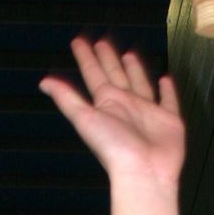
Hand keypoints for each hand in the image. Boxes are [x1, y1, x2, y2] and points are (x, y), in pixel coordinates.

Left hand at [39, 37, 183, 187]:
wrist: (144, 172)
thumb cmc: (115, 150)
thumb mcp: (85, 119)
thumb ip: (67, 98)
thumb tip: (44, 82)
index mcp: (106, 103)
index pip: (93, 74)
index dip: (85, 57)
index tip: (78, 41)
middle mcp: (126, 105)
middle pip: (115, 75)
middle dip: (108, 58)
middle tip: (102, 42)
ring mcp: (148, 112)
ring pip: (140, 84)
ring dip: (134, 69)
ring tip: (129, 54)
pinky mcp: (169, 120)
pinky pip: (168, 100)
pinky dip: (168, 90)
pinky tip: (165, 79)